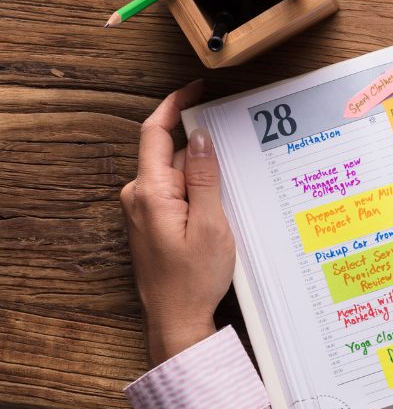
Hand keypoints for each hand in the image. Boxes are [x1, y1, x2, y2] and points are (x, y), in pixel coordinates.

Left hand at [120, 81, 236, 367]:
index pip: (154, 132)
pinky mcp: (151, 223)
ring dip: (202, 174)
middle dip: (201, 147)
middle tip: (237, 147)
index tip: (195, 88)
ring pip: (175, 174)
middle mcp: (139, 197)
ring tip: (232, 190)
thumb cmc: (194, 279)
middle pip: (169, 152)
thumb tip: (199, 138)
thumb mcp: (211, 223)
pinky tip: (220, 207)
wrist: (177, 320)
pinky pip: (175, 193)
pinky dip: (197, 190)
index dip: (174, 105)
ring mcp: (143, 211)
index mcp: (150, 192)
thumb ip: (203, 177)